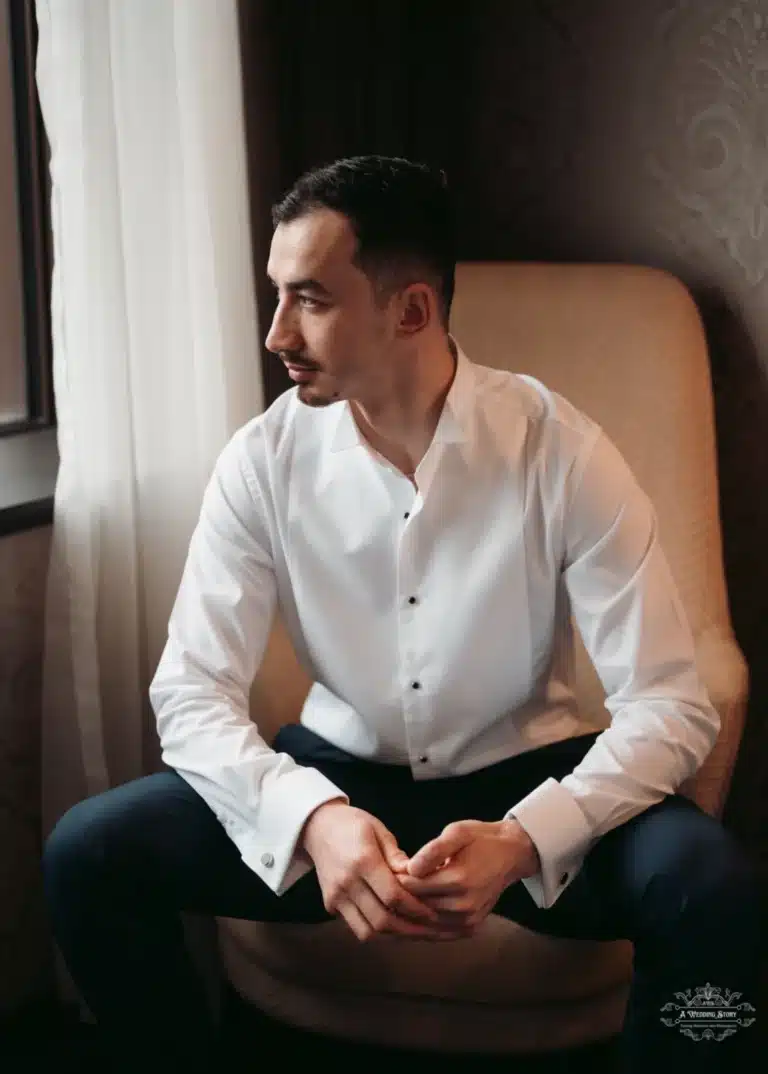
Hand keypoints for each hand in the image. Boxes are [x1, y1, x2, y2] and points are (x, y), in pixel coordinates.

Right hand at [300, 800, 471, 942]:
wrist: (318, 826)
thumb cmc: (354, 824)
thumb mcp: (379, 830)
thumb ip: (397, 856)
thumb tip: (420, 877)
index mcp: (363, 861)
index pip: (393, 896)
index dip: (415, 909)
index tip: (432, 913)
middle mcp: (347, 883)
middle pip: (381, 920)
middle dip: (409, 929)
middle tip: (428, 930)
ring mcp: (336, 896)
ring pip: (367, 931)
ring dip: (392, 936)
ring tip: (412, 932)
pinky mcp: (329, 904)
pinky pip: (356, 927)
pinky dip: (375, 931)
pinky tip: (392, 926)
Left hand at [397, 818, 539, 932]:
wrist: (510, 855)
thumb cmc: (480, 839)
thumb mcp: (457, 832)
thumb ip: (433, 849)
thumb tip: (410, 868)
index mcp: (459, 879)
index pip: (413, 886)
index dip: (395, 878)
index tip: (387, 869)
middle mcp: (464, 905)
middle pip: (417, 906)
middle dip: (399, 896)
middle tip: (386, 884)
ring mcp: (468, 919)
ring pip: (425, 922)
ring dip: (409, 912)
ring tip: (397, 897)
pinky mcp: (471, 927)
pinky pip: (439, 932)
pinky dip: (423, 924)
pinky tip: (414, 912)